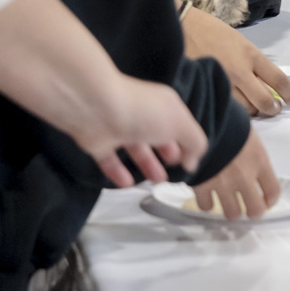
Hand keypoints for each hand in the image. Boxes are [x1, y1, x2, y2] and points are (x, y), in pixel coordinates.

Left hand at [81, 76, 208, 187]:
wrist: (96, 108)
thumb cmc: (143, 113)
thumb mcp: (179, 124)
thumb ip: (194, 142)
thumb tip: (193, 161)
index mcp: (164, 105)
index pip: (179, 123)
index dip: (186, 142)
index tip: (189, 162)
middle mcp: (142, 114)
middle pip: (157, 135)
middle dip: (167, 152)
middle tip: (174, 169)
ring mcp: (119, 127)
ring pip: (136, 148)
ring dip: (147, 165)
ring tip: (157, 181)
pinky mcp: (99, 141)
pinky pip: (110, 159)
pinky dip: (118, 172)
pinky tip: (127, 184)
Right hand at [181, 2, 289, 116]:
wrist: (183, 27)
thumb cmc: (212, 32)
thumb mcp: (241, 43)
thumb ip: (253, 64)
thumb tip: (267, 86)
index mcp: (251, 54)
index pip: (278, 79)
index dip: (288, 93)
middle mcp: (240, 70)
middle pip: (265, 101)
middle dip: (273, 109)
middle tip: (274, 109)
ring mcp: (223, 82)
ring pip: (246, 110)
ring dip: (253, 112)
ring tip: (254, 109)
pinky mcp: (207, 89)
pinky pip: (226, 109)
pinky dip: (234, 112)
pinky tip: (235, 108)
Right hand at [192, 128, 281, 219]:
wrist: (201, 117)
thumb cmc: (226, 120)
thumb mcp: (248, 134)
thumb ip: (254, 155)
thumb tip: (254, 165)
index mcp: (259, 160)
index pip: (273, 191)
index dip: (271, 199)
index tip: (267, 200)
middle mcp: (244, 176)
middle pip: (255, 210)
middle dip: (252, 210)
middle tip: (248, 206)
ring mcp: (223, 184)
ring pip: (232, 213)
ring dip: (231, 208)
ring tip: (228, 200)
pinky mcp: (202, 185)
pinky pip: (207, 206)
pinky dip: (207, 203)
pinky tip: (208, 194)